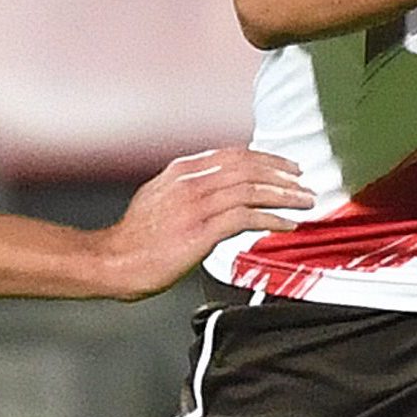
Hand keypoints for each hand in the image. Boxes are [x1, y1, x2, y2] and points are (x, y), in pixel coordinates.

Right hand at [93, 149, 313, 297]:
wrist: (113, 261)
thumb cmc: (134, 239)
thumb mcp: (158, 197)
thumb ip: (186, 188)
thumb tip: (213, 189)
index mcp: (181, 171)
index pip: (233, 155)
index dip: (265, 158)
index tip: (285, 167)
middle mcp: (191, 182)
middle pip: (248, 168)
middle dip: (281, 174)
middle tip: (303, 183)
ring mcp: (196, 205)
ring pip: (251, 189)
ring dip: (284, 195)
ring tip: (303, 202)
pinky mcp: (201, 231)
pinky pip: (246, 218)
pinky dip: (271, 219)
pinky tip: (286, 224)